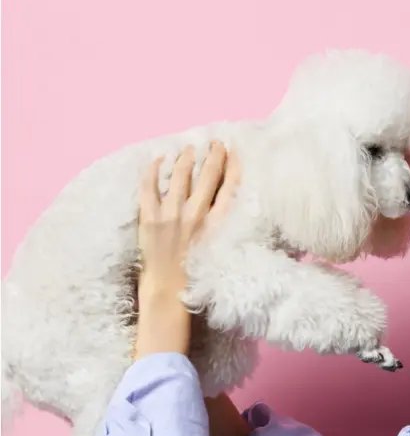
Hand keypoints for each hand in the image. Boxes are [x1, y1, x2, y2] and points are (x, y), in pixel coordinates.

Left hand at [137, 140, 239, 297]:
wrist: (168, 292)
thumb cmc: (195, 276)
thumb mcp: (217, 251)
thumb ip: (219, 228)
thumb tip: (221, 206)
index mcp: (216, 226)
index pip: (230, 188)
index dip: (233, 167)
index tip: (234, 153)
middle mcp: (196, 216)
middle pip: (208, 176)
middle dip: (213, 156)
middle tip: (215, 143)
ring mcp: (172, 216)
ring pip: (181, 175)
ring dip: (186, 158)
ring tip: (189, 149)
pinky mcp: (150, 218)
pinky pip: (149, 187)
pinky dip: (153, 170)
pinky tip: (157, 159)